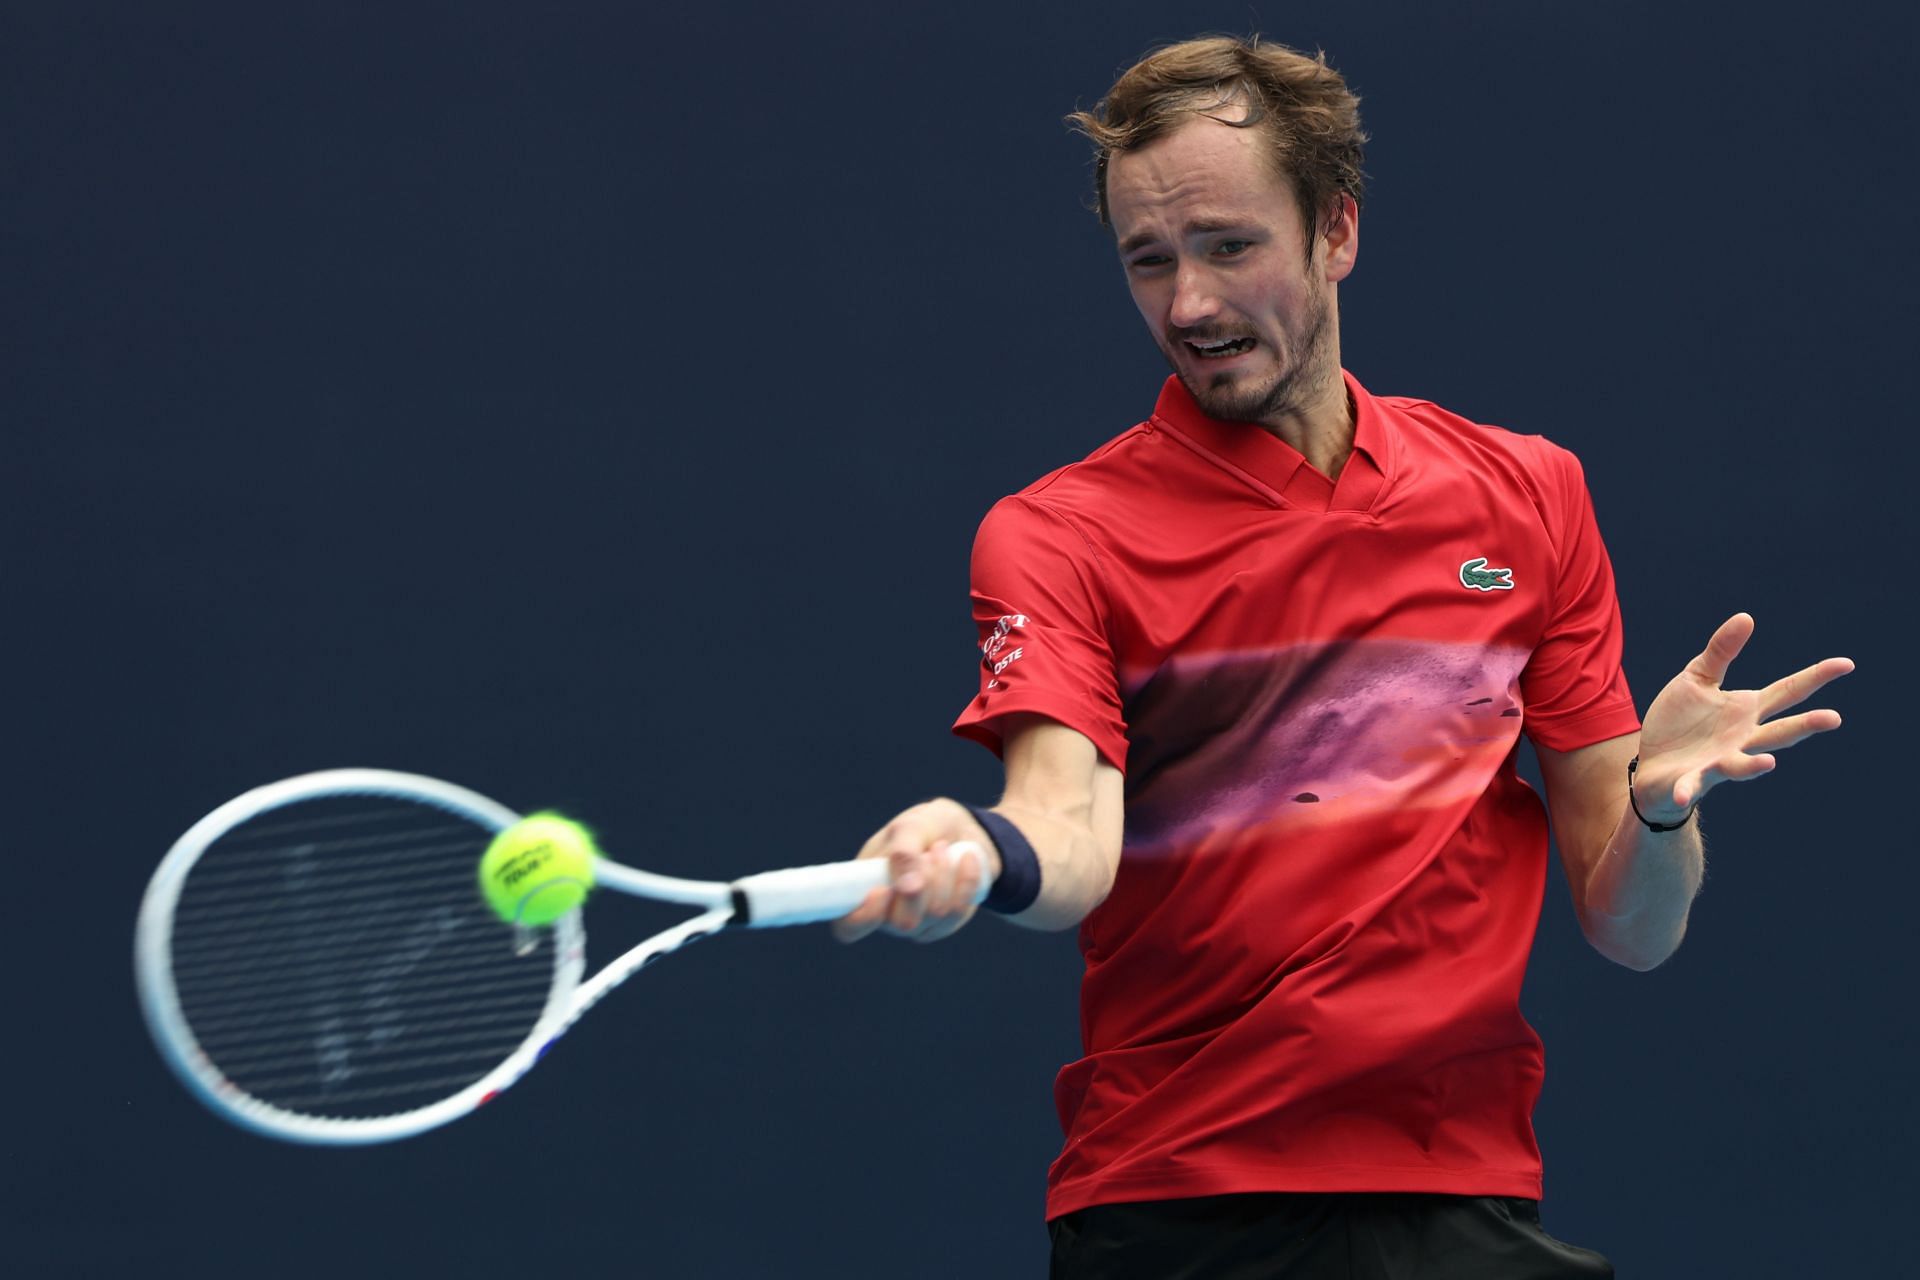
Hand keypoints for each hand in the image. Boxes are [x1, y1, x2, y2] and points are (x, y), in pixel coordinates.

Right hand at [830, 799, 1000, 943]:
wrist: (961, 828)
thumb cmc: (926, 826)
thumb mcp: (910, 828)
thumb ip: (903, 854)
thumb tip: (906, 889)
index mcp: (863, 890)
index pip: (849, 927)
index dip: (864, 918)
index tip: (882, 890)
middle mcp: (888, 914)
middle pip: (902, 923)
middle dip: (922, 883)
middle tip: (926, 853)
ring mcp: (918, 923)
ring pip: (935, 915)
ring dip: (943, 875)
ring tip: (941, 849)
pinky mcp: (946, 923)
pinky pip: (959, 911)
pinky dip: (965, 880)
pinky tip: (966, 859)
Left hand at [1634, 613, 1852, 820]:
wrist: (1653, 764)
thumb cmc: (1681, 722)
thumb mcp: (1697, 679)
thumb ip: (1720, 652)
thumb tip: (1746, 617)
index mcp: (1747, 710)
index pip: (1788, 691)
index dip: (1816, 678)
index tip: (1846, 664)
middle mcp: (1742, 739)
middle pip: (1779, 732)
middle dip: (1805, 726)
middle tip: (1834, 718)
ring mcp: (1720, 761)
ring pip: (1743, 765)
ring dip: (1754, 765)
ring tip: (1769, 763)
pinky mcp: (1690, 781)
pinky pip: (1691, 786)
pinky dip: (1687, 789)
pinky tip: (1683, 793)